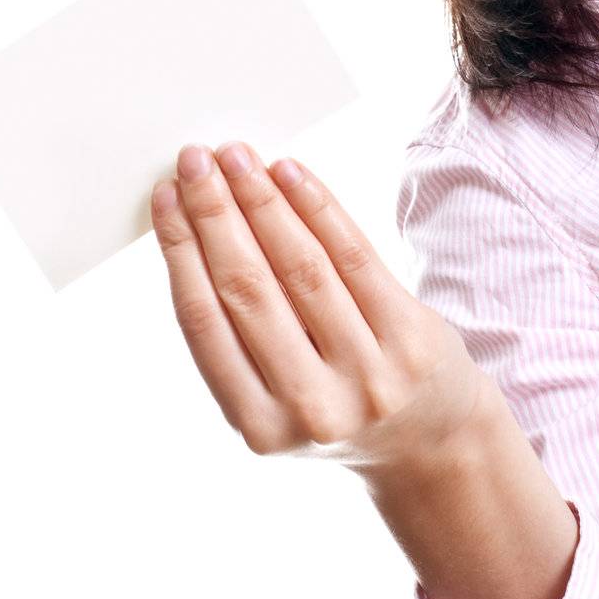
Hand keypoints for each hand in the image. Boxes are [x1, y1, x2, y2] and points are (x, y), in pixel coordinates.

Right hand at [150, 140, 490, 476]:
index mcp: (259, 427)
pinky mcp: (411, 336)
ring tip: (236, 157)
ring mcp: (367, 373)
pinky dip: (316, 207)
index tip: (165, 199)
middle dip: (214, 215)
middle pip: (248, 288)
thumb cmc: (336, 405)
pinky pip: (354, 256)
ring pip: (301, 267)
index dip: (181, 251)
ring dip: (261, 201)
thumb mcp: (275, 402)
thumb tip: (199, 226)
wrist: (433, 441)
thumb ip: (238, 337)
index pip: (204, 322)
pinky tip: (289, 173)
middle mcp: (311, 406)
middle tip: (194, 162)